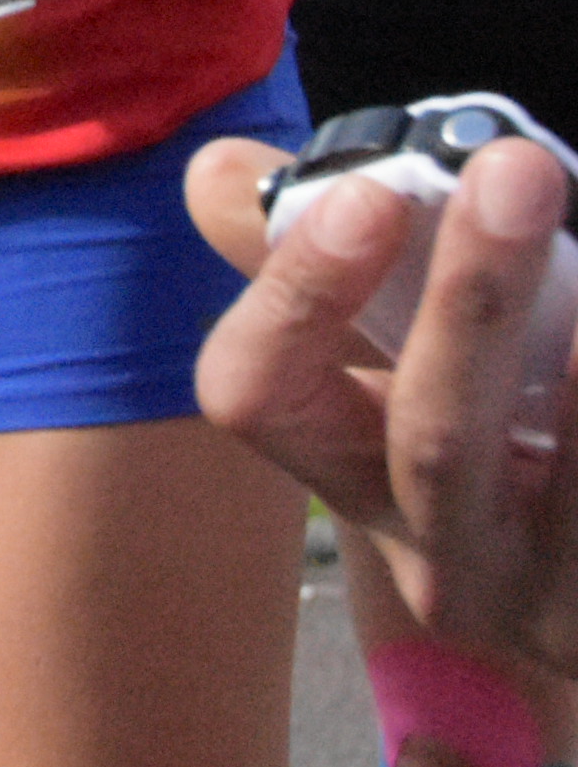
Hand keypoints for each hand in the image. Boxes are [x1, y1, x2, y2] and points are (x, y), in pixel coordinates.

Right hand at [192, 132, 577, 675]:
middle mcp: (437, 556)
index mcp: (350, 475)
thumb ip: (313, 258)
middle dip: (471, 298)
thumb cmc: (483, 445)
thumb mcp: (397, 366)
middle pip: (434, 439)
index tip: (368, 195)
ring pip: (566, 496)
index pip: (260, 395)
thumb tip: (224, 166)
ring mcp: (548, 600)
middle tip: (513, 168)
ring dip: (576, 363)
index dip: (297, 294)